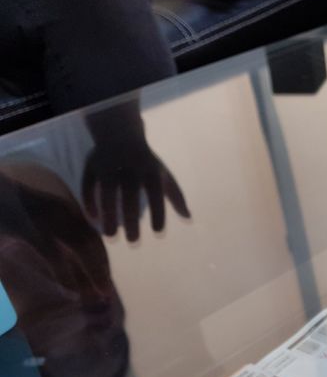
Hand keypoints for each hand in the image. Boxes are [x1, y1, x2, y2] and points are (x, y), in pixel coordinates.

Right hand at [82, 101, 189, 241]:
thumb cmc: (146, 163)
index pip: (156, 194)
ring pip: (107, 192)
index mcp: (150, 171)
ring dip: (108, 215)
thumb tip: (189, 218)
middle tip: (133, 242)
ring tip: (111, 236)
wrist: (120, 135)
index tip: (158, 233)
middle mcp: (129, 168)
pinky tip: (94, 220)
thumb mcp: (163, 175)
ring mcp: (108, 167)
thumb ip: (175, 196)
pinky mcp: (91, 166)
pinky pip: (87, 186)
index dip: (158, 213)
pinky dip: (89, 203)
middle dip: (131, 220)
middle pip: (130, 196)